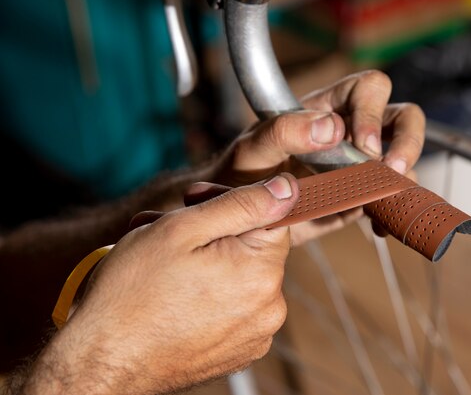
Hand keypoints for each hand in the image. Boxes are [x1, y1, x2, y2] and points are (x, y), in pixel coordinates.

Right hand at [20, 175, 298, 394]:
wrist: (101, 362)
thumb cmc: (133, 292)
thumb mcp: (183, 229)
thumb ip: (242, 203)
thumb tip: (288, 188)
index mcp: (262, 273)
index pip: (270, 215)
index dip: (231, 201)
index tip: (194, 201)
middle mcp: (270, 308)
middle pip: (254, 246)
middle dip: (213, 230)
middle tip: (164, 226)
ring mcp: (256, 334)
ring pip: (240, 274)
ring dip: (207, 259)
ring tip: (161, 262)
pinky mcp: (239, 351)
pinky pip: (233, 306)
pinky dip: (209, 292)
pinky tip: (173, 291)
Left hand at [212, 70, 424, 244]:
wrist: (239, 216)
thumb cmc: (240, 173)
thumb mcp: (252, 149)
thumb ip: (283, 132)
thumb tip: (330, 128)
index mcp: (327, 108)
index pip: (368, 89)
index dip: (373, 113)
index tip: (363, 146)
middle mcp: (351, 131)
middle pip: (402, 117)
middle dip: (407, 141)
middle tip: (390, 169)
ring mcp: (360, 165)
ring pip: (403, 159)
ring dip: (404, 178)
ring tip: (385, 200)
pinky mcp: (361, 197)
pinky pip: (390, 198)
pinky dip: (393, 212)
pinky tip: (378, 225)